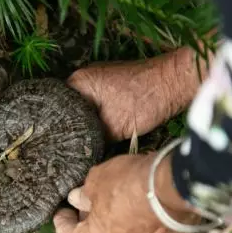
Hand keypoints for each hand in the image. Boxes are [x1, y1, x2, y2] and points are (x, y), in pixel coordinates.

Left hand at [53, 153, 199, 232]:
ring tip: (124, 211)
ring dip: (121, 231)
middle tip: (93, 206)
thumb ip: (84, 194)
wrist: (173, 188)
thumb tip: (77, 199)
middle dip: (93, 224)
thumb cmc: (127, 184)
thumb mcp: (96, 180)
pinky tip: (149, 218)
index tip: (64, 211)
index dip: (63, 221)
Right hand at [68, 46, 210, 140]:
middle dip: (71, 128)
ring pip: (84, 108)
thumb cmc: (144, 100)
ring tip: (81, 144)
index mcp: (78, 82)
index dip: (57, 129)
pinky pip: (96, 104)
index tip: (57, 146)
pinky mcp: (111, 85)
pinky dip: (97, 117)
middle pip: (69, 109)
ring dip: (86, 123)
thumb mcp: (115, 127)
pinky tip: (99, 133)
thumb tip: (80, 154)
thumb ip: (92, 139)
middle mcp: (83, 78)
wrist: (175, 82)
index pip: (56, 109)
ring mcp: (98, 79)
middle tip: (67, 149)